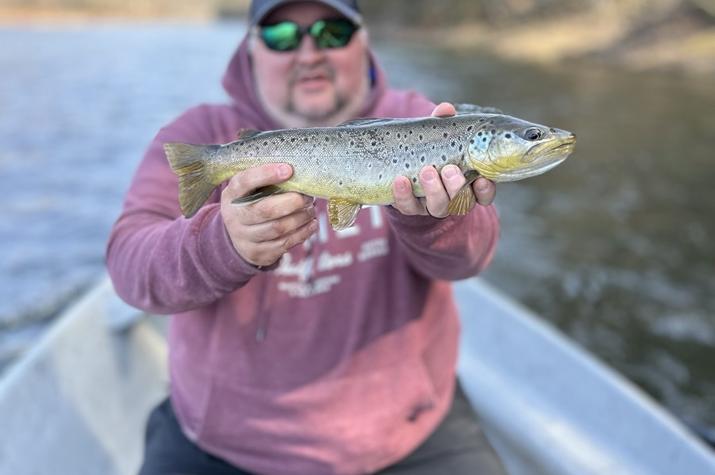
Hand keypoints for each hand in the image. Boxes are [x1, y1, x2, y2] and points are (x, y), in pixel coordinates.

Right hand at [220, 163, 317, 266]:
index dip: (266, 174)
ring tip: (311, 210)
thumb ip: (266, 180)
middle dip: (293, 202)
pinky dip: (303, 233)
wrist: (237, 236)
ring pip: (278, 228)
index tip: (288, 170)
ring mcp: (244, 238)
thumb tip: (297, 171)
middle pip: (266, 210)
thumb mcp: (249, 189)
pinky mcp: (258, 253)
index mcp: (232, 195)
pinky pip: (284, 243)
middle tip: (308, 197)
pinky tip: (311, 224)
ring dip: (301, 218)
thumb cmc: (251, 204)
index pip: (245, 182)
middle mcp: (235, 217)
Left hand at [391, 102, 495, 217]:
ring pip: (438, 207)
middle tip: (449, 169)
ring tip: (427, 170)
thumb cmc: (431, 150)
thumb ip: (443, 124)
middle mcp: (453, 198)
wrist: (401, 165)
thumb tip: (445, 109)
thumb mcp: (439, 136)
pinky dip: (404, 195)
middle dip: (456, 186)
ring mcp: (432, 205)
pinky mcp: (410, 207)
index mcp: (468, 183)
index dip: (485, 190)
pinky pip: (408, 206)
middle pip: (461, 201)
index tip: (481, 179)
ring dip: (433, 190)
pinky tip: (400, 180)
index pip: (484, 193)